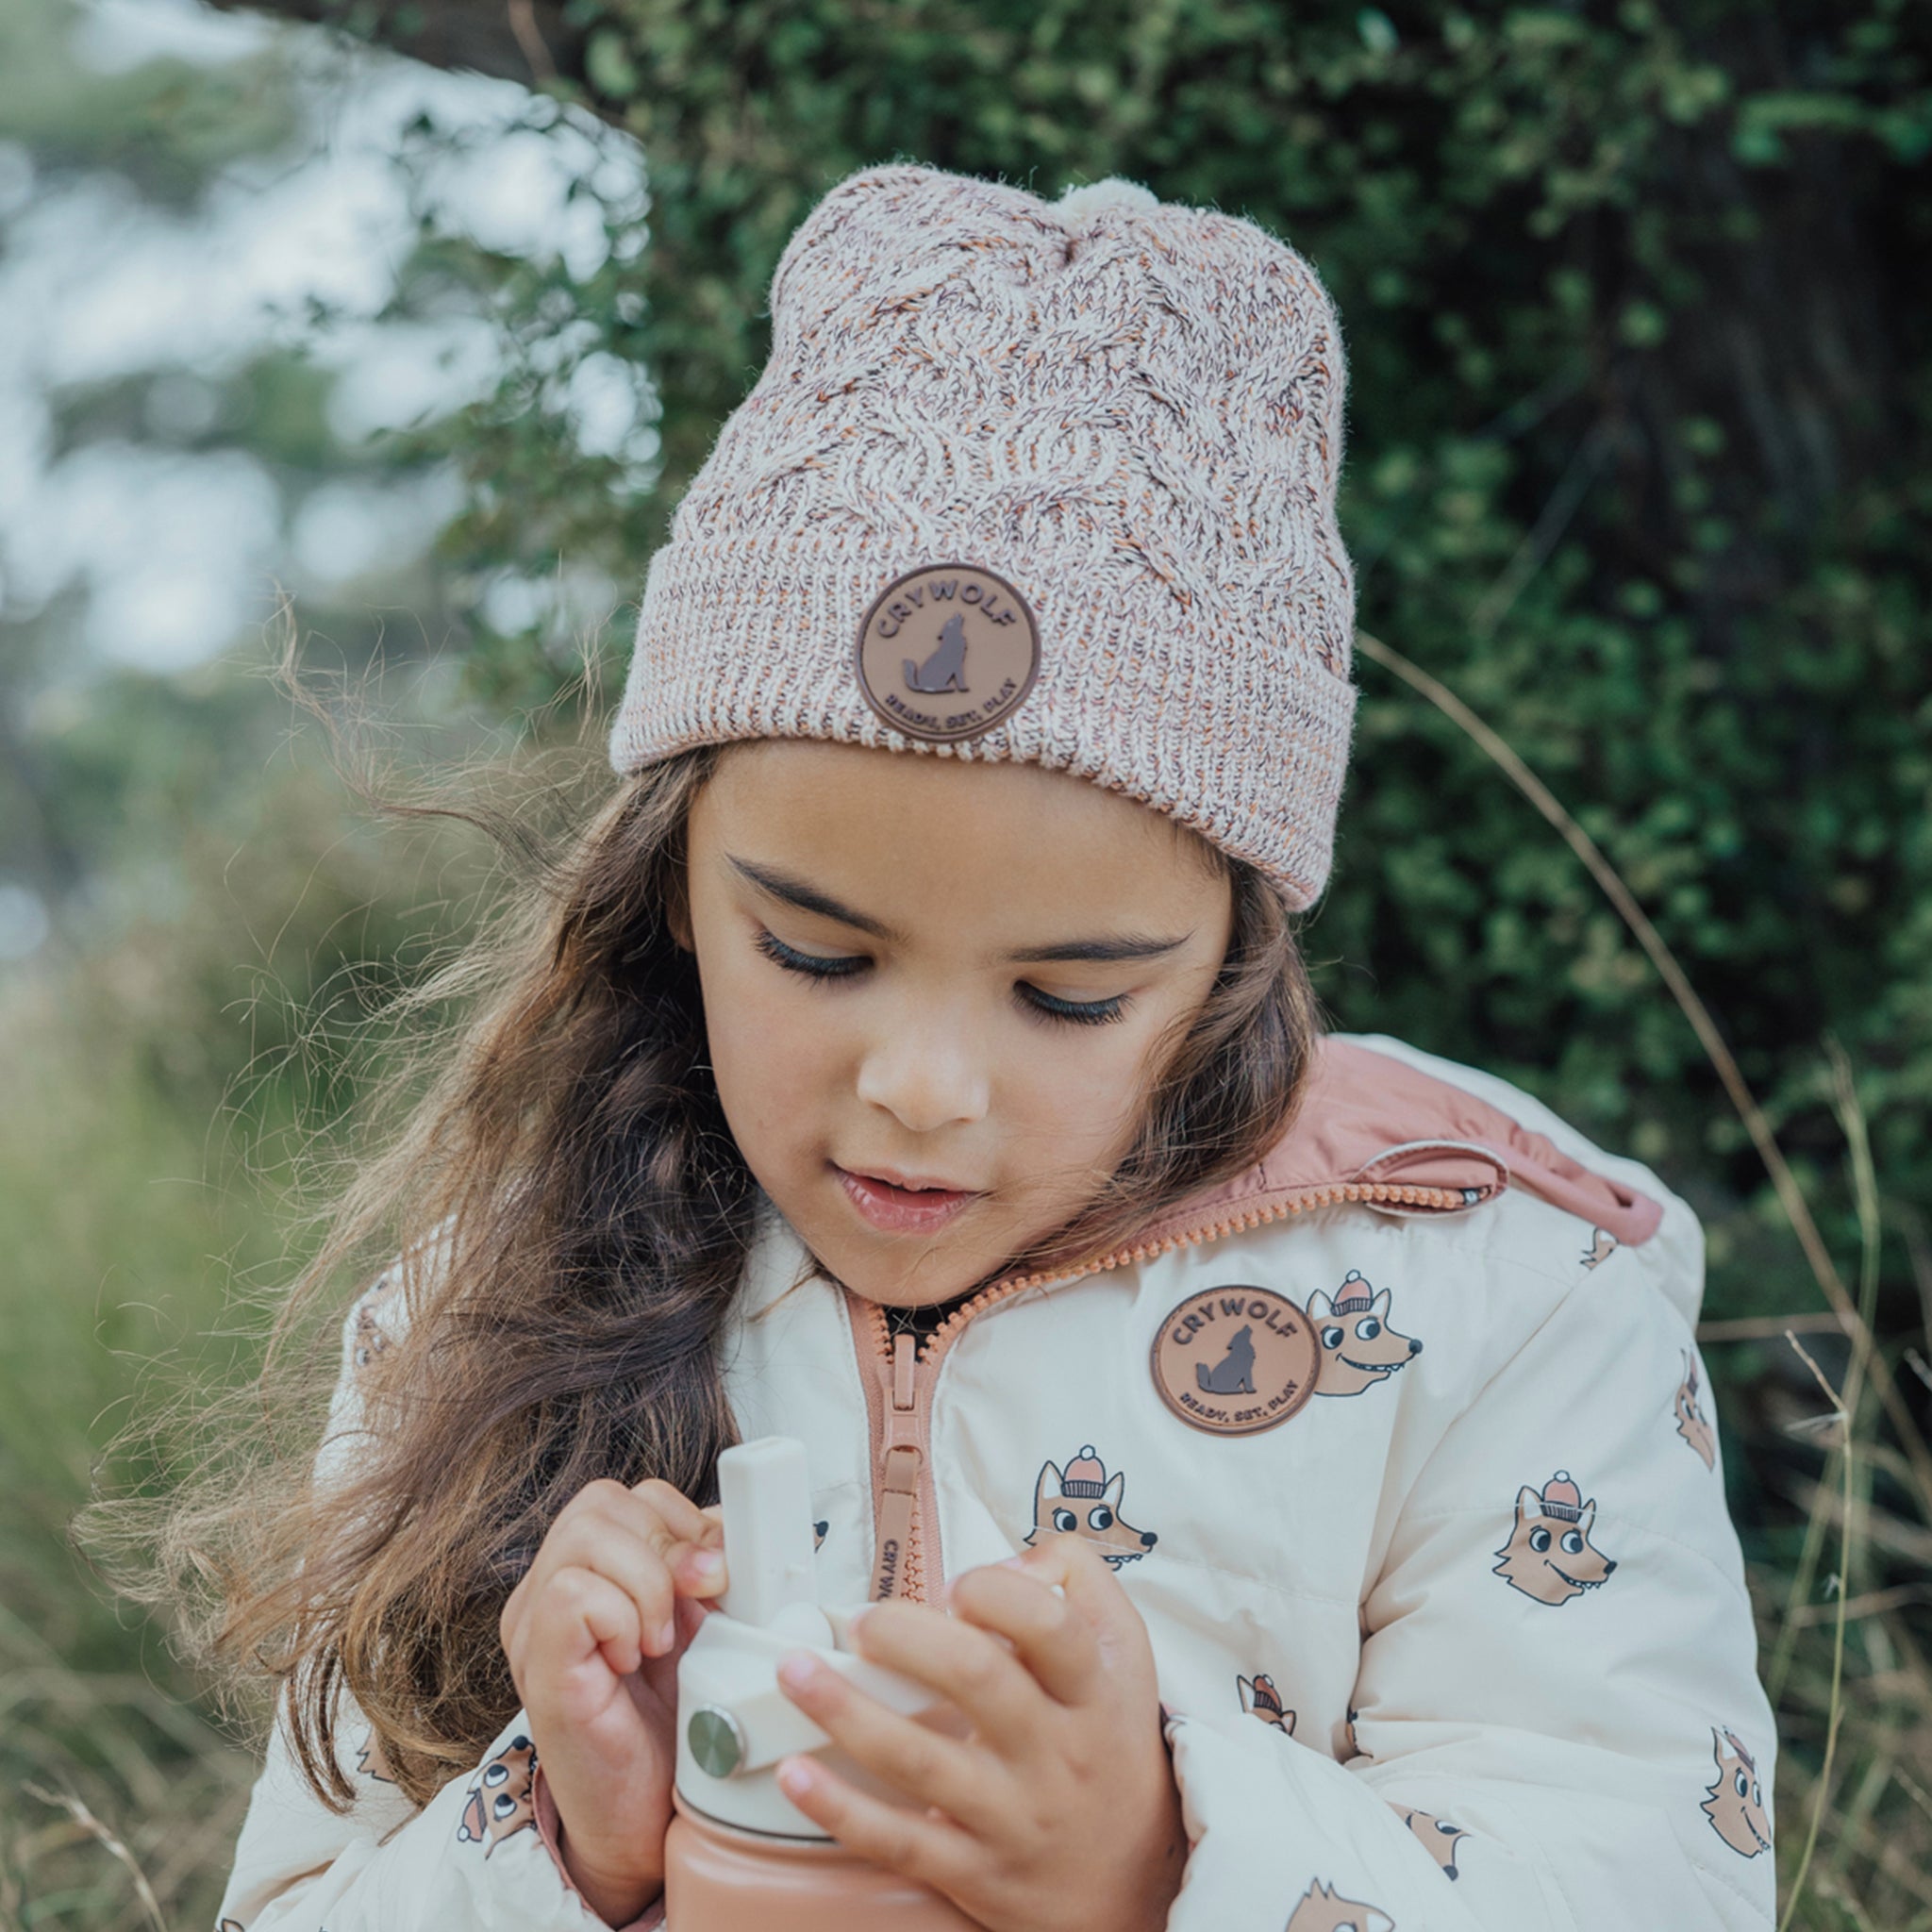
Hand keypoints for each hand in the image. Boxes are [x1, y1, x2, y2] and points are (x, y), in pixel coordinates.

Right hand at [498, 1478, 727, 1925]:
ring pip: (588, 1533)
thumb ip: (707, 1573)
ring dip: (649, 1584)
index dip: (685, 1523)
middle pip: (604, 1501)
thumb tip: (727, 1533)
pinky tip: (632, 1661)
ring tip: (658, 1643)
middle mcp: (549, 1587)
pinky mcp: (538, 1663)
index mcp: (590, 1571)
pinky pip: (572, 1592)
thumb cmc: (671, 1724)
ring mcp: (534, 1625)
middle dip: (669, 1547)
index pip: (631, 1495)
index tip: (714, 1578)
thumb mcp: (702, 1627)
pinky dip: (622, 1618)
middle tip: (690, 1611)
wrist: (646, 1819)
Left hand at [771, 1537, 1186, 1931]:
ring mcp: (1011, 1817)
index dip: (992, 1592)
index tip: (953, 1587)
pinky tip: (796, 1772)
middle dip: (905, 1637)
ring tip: (795, 1671)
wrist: (1134, 1881)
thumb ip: (1075, 1577)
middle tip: (864, 1622)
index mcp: (1093, 1691)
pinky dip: (840, 1807)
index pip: (1049, 1627)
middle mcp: (1056, 1753)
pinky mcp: (974, 1871)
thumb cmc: (1109, 1742)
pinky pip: (898, 1840)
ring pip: (919, 1761)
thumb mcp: (1125, 1652)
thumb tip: (1002, 1562)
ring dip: (845, 1710)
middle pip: (976, 1679)